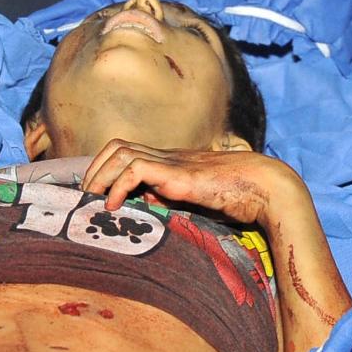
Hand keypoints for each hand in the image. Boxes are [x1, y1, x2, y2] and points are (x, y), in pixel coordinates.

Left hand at [82, 141, 302, 228]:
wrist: (264, 186)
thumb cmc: (236, 197)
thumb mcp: (194, 202)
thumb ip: (170, 201)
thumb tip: (146, 205)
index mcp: (169, 162)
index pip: (125, 151)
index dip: (104, 168)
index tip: (94, 193)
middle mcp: (167, 156)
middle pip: (116, 145)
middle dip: (94, 170)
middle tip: (86, 197)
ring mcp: (172, 162)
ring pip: (121, 152)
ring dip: (100, 176)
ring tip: (94, 201)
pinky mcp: (178, 174)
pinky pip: (136, 169)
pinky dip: (119, 186)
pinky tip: (117, 206)